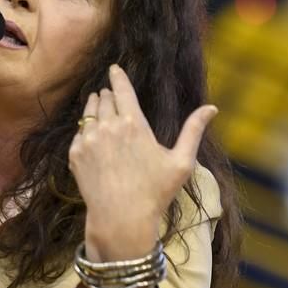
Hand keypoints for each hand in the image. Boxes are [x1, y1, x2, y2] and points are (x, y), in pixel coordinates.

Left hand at [68, 64, 217, 260]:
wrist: (120, 219)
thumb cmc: (155, 192)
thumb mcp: (182, 162)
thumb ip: (194, 130)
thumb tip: (212, 108)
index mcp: (134, 124)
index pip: (122, 89)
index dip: (118, 76)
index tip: (114, 68)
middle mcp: (108, 127)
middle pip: (105, 98)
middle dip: (109, 93)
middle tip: (112, 93)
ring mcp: (89, 140)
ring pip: (89, 112)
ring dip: (95, 105)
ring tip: (99, 104)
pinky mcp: (76, 154)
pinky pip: (79, 132)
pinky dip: (86, 128)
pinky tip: (93, 133)